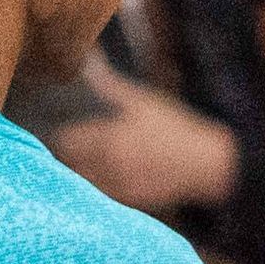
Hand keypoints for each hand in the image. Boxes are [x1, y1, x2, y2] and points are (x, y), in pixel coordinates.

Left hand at [46, 60, 239, 214]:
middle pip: (67, 164)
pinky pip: (99, 195)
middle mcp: (105, 166)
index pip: (64, 141)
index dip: (60, 134)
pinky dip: (95, 186)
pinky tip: (104, 177)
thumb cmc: (174, 127)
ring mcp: (115, 187)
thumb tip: (87, 62)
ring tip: (82, 162)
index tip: (62, 128)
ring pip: (81, 182)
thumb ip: (110, 84)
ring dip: (77, 172)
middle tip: (68, 145)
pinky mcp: (127, 201)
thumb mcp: (142, 100)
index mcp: (106, 139)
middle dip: (65, 154)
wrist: (204, 163)